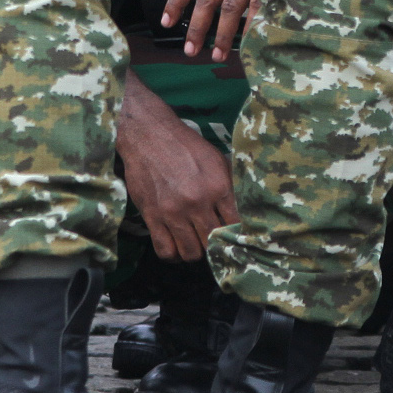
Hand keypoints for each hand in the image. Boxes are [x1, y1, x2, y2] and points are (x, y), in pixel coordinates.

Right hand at [117, 80, 238, 259]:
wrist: (149, 137)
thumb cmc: (187, 146)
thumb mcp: (217, 160)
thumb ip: (230, 186)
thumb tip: (243, 211)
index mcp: (218, 187)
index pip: (235, 225)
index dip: (236, 236)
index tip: (235, 239)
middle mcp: (197, 203)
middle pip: (213, 243)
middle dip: (216, 247)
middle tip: (214, 245)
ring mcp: (173, 212)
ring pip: (190, 252)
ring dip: (195, 253)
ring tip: (196, 244)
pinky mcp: (152, 217)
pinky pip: (165, 250)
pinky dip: (173, 255)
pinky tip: (176, 248)